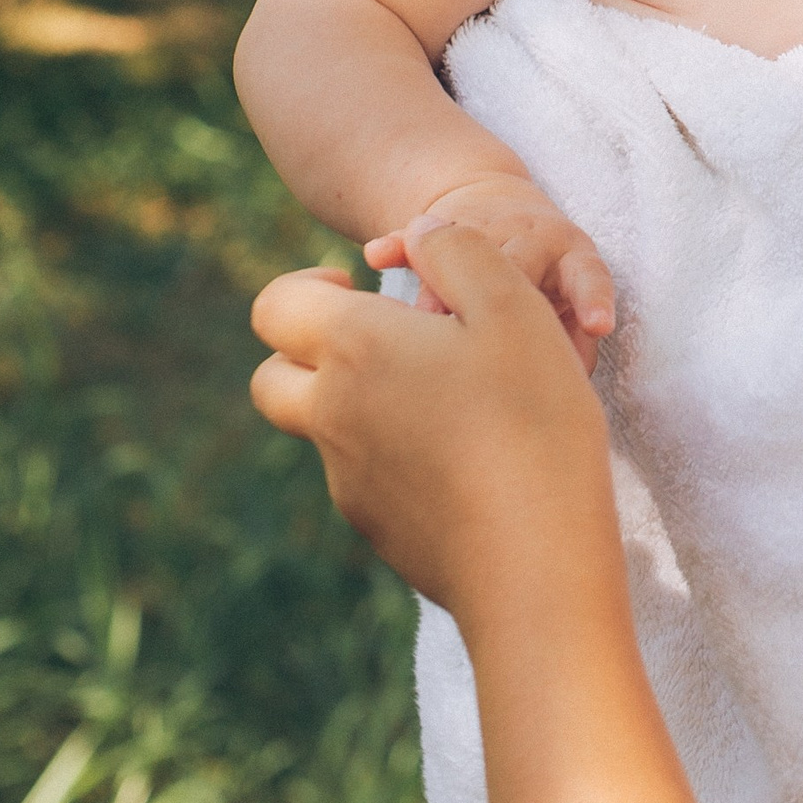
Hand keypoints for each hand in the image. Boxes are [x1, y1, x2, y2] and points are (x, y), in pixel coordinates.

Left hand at [250, 225, 618, 620]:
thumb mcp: (516, 311)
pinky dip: (395, 461)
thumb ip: (463, 253)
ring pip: (321, 432)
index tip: (354, 287)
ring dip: (357, 408)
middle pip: (270, 378)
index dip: (305, 287)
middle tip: (376, 346)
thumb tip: (424, 235)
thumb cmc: (531, 428)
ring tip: (443, 406)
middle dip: (306, 352)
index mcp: (354, 349)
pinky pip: (365, 481)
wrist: (532, 567)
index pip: (273, 305)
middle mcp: (330, 415)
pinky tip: (466, 465)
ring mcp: (348, 481)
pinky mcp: (378, 530)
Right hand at [363, 176, 614, 371]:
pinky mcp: (442, 224)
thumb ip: (568, 347)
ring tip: (426, 316)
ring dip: (445, 282)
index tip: (598, 325)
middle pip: (521, 263)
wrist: (498, 206)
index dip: (592, 299)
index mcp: (572, 259)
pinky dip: (398, 244)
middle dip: (502, 297)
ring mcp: (489, 226)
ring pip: (466, 250)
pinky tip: (376, 257)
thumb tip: (561, 399)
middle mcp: (535, 238)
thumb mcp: (566, 304)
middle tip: (482, 339)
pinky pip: (417, 233)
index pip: (588, 277)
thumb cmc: (539, 282)